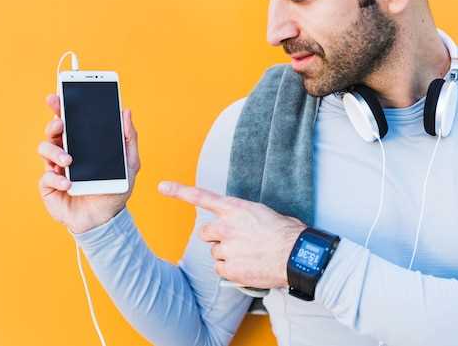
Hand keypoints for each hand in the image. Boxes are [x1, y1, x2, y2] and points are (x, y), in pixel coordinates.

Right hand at [37, 94, 140, 233]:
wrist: (106, 220)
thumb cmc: (116, 190)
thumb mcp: (129, 163)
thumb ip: (129, 138)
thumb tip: (126, 111)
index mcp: (83, 143)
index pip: (70, 120)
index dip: (61, 107)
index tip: (58, 96)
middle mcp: (66, 152)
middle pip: (53, 130)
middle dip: (54, 123)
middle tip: (60, 124)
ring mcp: (56, 168)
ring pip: (44, 149)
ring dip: (54, 151)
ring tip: (69, 160)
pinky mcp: (49, 186)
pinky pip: (46, 177)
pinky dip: (57, 179)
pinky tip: (69, 183)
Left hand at [158, 181, 305, 288]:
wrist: (296, 255)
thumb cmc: (287, 233)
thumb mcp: (264, 214)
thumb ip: (245, 217)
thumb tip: (243, 226)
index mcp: (235, 208)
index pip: (202, 197)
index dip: (179, 191)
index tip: (162, 186)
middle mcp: (226, 227)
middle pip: (205, 233)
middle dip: (216, 238)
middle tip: (236, 241)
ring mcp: (226, 248)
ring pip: (215, 253)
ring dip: (227, 254)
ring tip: (249, 255)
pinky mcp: (229, 269)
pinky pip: (221, 270)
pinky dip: (231, 270)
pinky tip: (247, 267)